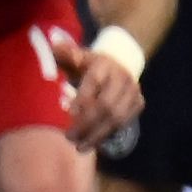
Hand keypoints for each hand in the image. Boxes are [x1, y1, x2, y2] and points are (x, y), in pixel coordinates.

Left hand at [52, 31, 145, 149]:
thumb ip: (64, 53)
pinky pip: (124, 122)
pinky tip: (93, 142)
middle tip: (69, 137)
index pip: (93, 84)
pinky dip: (108, 134)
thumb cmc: (90, 63)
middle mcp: (122, 78)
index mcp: (103, 65)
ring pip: (117, 118)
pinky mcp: (138, 102)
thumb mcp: (76, 55)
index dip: (82, 99)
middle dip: (87, 124)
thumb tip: (52, 45)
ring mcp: (133, 91)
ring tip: (80, 147)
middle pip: (106, 105)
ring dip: (98, 135)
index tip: (68, 114)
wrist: (121, 61)